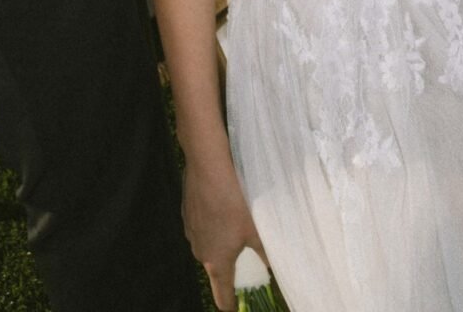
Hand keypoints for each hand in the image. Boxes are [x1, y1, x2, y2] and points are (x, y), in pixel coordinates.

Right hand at [182, 159, 266, 311]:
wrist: (207, 165)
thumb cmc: (234, 201)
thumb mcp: (256, 229)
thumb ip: (266, 253)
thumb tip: (275, 268)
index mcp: (217, 262)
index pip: (222, 297)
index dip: (230, 306)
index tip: (235, 310)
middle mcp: (200, 252)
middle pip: (216, 268)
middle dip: (230, 264)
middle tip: (245, 252)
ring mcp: (190, 231)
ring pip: (208, 245)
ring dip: (220, 240)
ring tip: (234, 223)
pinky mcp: (186, 213)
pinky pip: (201, 227)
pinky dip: (211, 223)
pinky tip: (221, 207)